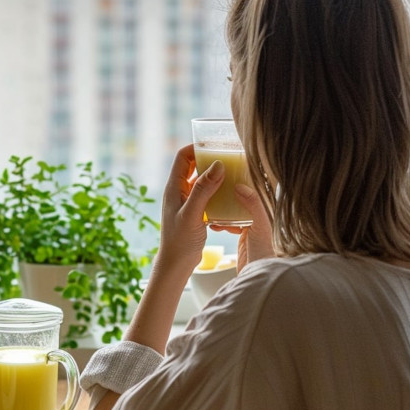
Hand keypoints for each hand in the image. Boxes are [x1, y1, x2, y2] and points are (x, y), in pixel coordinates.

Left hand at [154, 144, 224, 277]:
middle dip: (211, 161)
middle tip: (231, 158)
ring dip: (217, 178)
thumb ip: (204, 189)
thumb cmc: (179, 241)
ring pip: (204, 182)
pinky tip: (231, 198)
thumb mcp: (192, 213)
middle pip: (195, 166)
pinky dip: (219, 194)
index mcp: (174, 187)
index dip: (197, 147)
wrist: (176, 265)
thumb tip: (218, 165)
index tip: (215, 144)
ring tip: (235, 175)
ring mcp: (188, 202)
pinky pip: (209, 196)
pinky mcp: (196, 212)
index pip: (183, 157)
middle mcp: (179, 191)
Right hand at [210, 182, 274, 268]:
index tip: (229, 175)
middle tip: (217, 188)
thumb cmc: (263, 251)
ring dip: (223, 209)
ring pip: (234, 211)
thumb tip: (240, 186)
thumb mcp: (260, 225)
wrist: (258, 275)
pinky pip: (229, 223)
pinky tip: (213, 224)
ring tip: (212, 206)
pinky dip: (221, 222)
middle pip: (242, 199)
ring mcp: (250, 226)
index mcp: (266, 211)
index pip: (253, 191)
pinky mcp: (242, 236)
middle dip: (229, 194)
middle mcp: (259, 217)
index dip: (242, 182)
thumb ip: (253, 204)